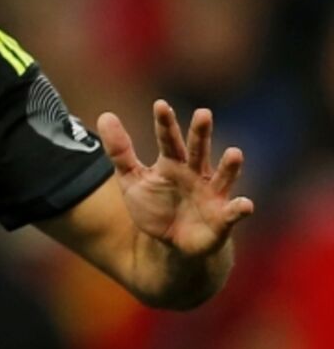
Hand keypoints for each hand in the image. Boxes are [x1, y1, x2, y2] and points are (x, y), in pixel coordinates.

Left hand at [97, 101, 253, 256]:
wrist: (172, 244)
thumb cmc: (155, 206)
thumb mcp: (131, 179)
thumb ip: (119, 151)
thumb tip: (105, 115)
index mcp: (172, 163)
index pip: (168, 139)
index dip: (165, 123)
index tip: (160, 105)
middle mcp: (195, 173)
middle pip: (197, 150)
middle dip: (200, 133)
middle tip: (203, 113)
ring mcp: (211, 194)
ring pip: (223, 176)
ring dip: (229, 166)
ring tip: (234, 153)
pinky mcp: (222, 218)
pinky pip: (233, 213)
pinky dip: (239, 208)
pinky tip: (244, 204)